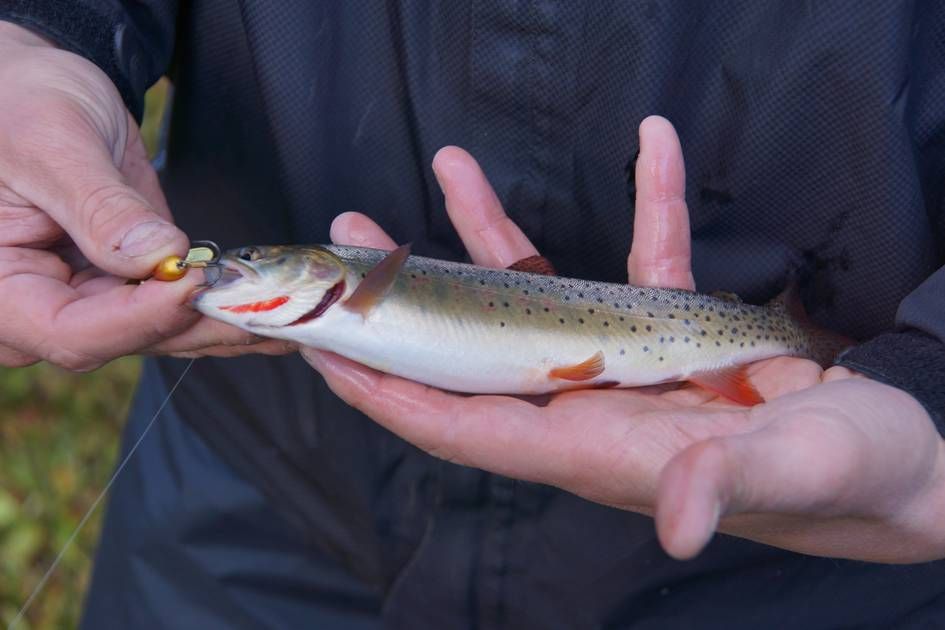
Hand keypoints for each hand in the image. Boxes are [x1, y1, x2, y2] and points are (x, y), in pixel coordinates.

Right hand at [0, 22, 291, 368]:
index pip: (74, 333)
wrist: (29, 90)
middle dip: (205, 324)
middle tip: (276, 312)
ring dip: (231, 323)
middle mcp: (40, 312)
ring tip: (298, 315)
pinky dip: (227, 307)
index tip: (195, 281)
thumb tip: (159, 256)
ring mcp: (89, 305)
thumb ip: (98, 205)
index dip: (143, 316)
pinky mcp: (128, 288)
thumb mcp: (50, 142)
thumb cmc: (16, 103)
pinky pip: (178, 309)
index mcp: (1, 289)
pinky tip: (280, 307)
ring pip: (166, 332)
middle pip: (131, 340)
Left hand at [303, 116, 944, 562]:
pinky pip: (642, 258)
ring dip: (494, 233)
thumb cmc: (851, 476)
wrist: (899, 457)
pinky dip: (647, 203)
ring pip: (540, 294)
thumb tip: (679, 521)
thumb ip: (727, 484)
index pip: (467, 426)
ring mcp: (627, 363)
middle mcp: (595, 404)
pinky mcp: (675, 329)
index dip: (392, 394)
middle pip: (475, 352)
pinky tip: (654, 145)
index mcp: (601, 448)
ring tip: (452, 164)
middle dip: (413, 296)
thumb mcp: (794, 472)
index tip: (328, 351)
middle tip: (355, 236)